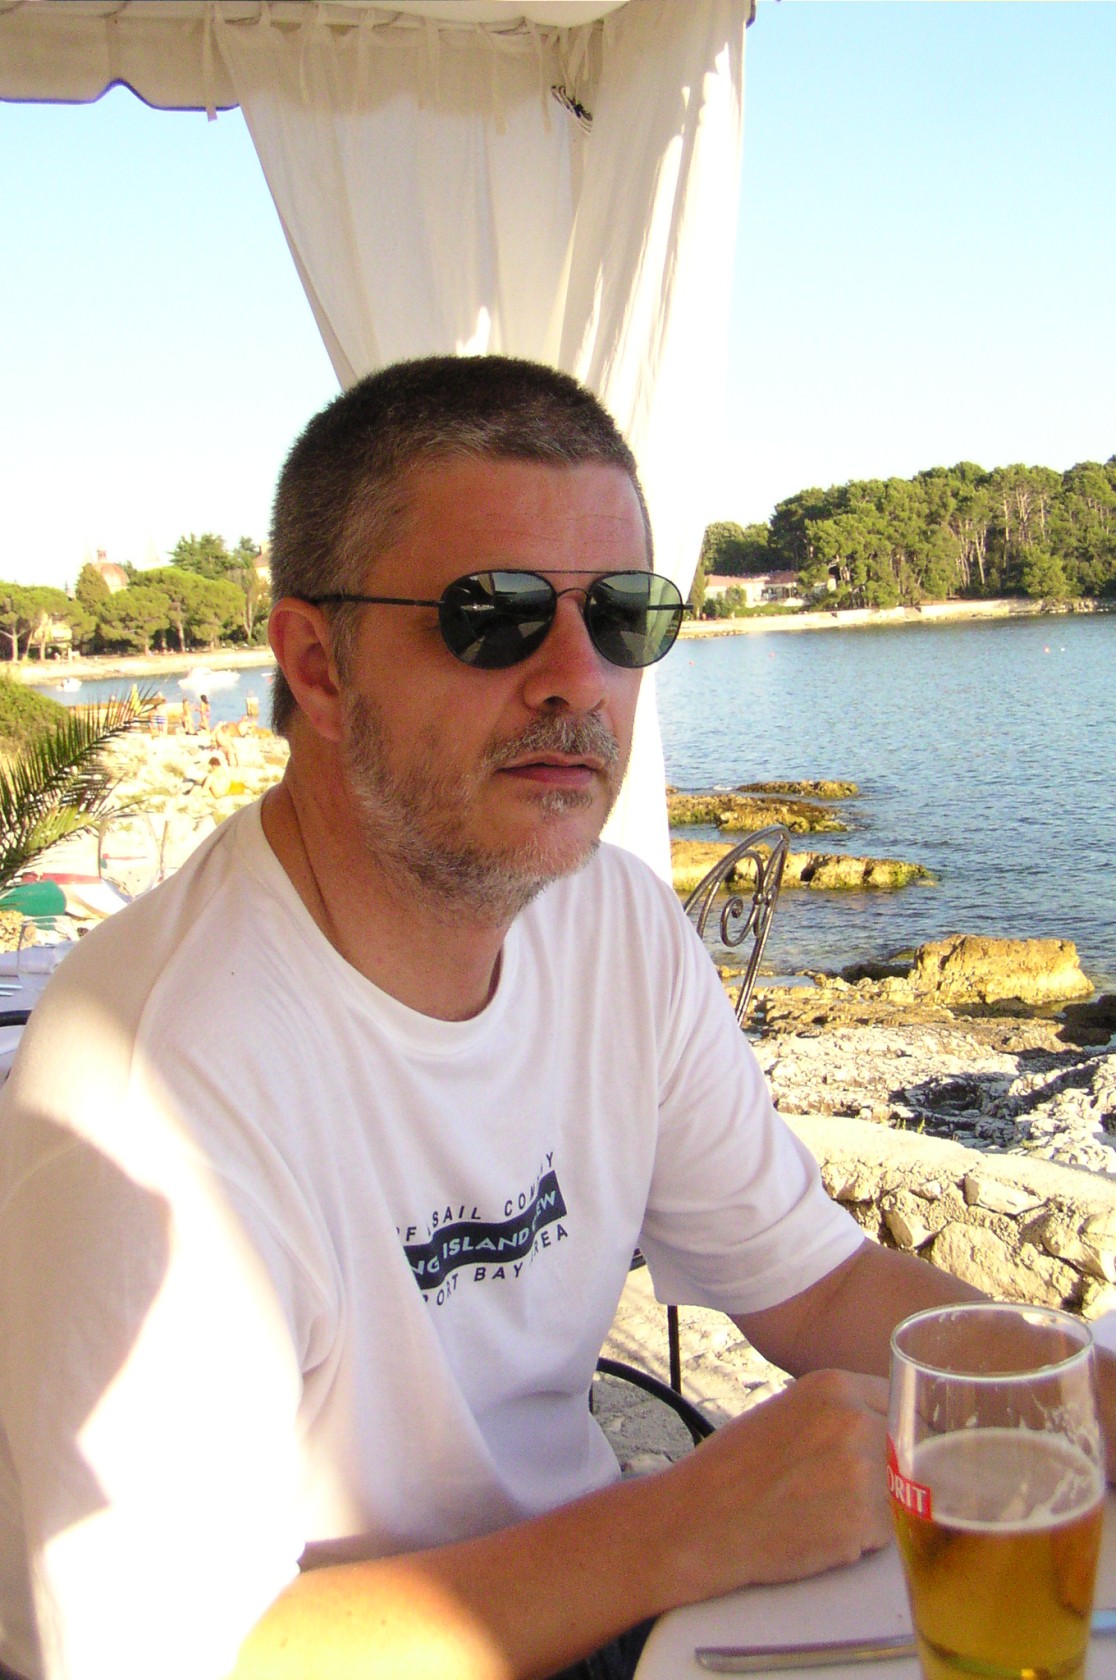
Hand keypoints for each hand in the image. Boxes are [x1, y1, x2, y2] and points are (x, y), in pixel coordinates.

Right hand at [663, 1368, 891, 1600]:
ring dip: (877, 1505)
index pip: (897, 1402)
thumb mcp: (787, 1410)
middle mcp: (854, 1421)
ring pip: (902, 1490)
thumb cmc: (734, 1467)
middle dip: (888, 1469)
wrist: (701, 1519)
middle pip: (905, 1446)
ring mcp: (861, 1473)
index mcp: (834, 1386)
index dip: (891, 1429)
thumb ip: (837, 1412)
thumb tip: (880, 1425)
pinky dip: (865, 1538)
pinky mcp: (861, 1523)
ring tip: (826, 1510)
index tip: (884, 1446)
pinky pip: (889, 1531)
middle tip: (843, 1488)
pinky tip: (824, 1531)